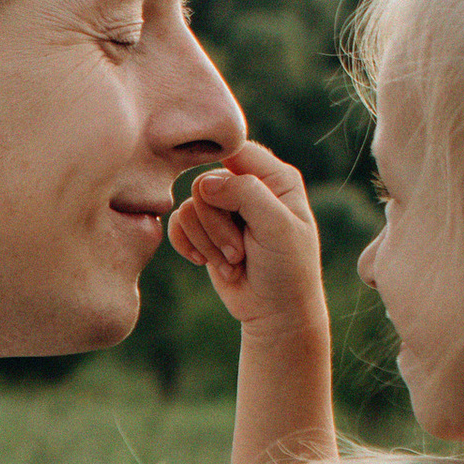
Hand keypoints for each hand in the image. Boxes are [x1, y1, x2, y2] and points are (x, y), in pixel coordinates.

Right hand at [167, 141, 326, 344]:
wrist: (275, 312)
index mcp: (275, 178)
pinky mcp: (203, 231)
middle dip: (216, 224)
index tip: (219, 197)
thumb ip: (246, 194)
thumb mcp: (278, 228)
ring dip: (207, 242)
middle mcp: (247, 188)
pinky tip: (206, 262)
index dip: (221, 168)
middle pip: (204, 184)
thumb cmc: (287, 269)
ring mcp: (223, 210)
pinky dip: (187, 246)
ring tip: (233, 261)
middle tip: (239, 251)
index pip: (236, 151)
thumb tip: (203, 184)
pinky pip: (176, 224)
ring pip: (188, 208)